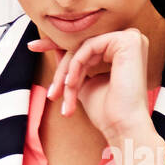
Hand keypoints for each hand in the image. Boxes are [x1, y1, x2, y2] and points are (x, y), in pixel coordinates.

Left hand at [29, 28, 153, 142]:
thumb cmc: (107, 112)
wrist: (122, 126)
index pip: (85, 44)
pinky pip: (89, 46)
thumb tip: (57, 50)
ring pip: (83, 47)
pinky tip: (71, 84)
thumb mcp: (83, 83)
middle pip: (82, 46)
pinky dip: (76, 65)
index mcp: (122, 50)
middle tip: (51, 92)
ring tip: (61, 94)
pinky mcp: (128, 41)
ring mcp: (131, 38)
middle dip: (61, 69)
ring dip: (67, 72)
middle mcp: (130, 40)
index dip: (57, 45)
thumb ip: (74, 65)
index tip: (33, 46)